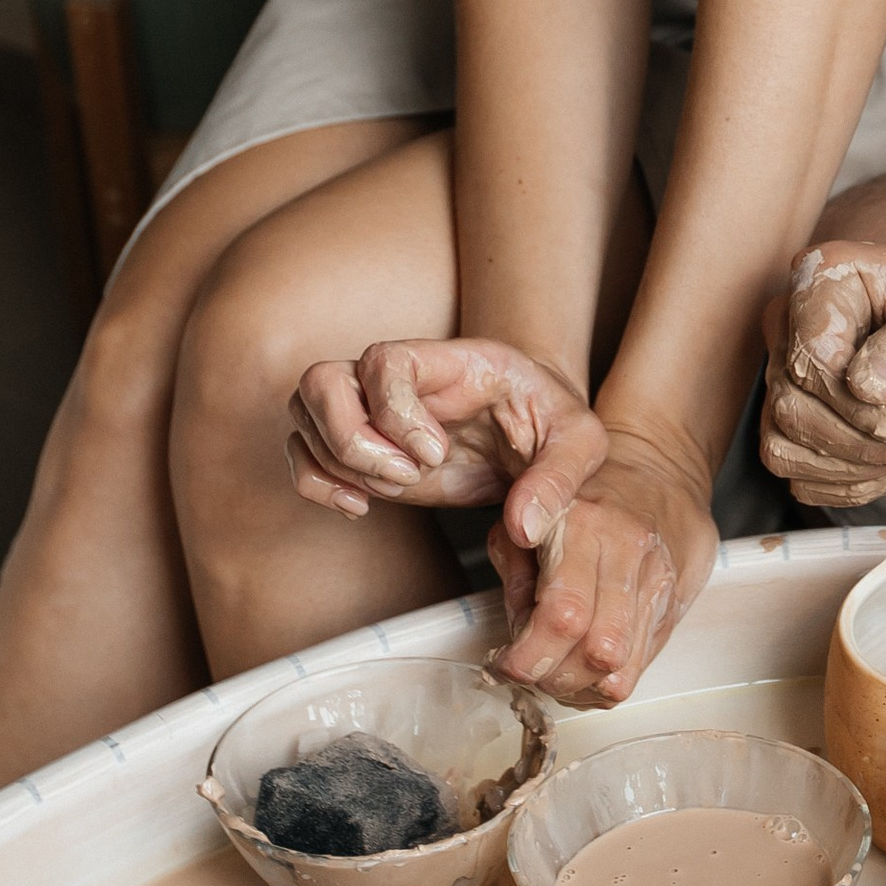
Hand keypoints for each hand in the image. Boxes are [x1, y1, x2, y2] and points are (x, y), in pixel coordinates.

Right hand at [287, 336, 603, 550]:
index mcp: (450, 360)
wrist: (536, 433)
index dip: (395, 411)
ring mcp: (370, 408)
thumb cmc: (553, 422)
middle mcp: (397, 376)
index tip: (435, 453)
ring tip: (400, 487)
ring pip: (304, 414)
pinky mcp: (361, 445)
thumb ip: (559, 478)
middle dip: (351, 439)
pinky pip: (303, 452)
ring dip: (339, 464)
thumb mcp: (581, 442)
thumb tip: (524, 526)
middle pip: (322, 380)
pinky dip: (317, 483)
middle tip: (408, 476)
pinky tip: (360, 505)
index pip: (385, 361)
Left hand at [493, 421, 717, 709]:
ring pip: (622, 669)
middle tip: (532, 672)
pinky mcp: (675, 603)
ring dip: (580, 687)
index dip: (528, 658)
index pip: (561, 615)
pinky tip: (586, 668)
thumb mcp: (529, 513)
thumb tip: (516, 638)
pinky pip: (641, 665)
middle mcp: (627, 554)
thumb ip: (516, 575)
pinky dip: (606, 682)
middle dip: (554, 678)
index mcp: (583, 526)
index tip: (506, 664)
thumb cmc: (584, 491)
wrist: (659, 467)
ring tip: (558, 671)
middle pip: (595, 651)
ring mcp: (658, 581)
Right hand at [760, 242, 885, 504]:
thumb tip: (866, 384)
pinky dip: (850, 483)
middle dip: (867, 441)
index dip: (863, 406)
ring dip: (857, 467)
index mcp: (826, 275)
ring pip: (784, 447)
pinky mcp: (794, 417)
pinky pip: (797, 473)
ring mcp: (789, 370)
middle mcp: (793, 321)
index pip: (813, 356)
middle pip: (792, 407)